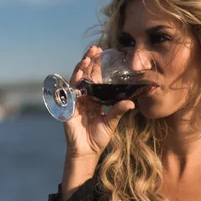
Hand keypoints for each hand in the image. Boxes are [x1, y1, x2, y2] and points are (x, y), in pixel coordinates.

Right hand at [63, 46, 135, 160]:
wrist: (87, 151)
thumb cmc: (99, 138)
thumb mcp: (111, 123)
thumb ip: (118, 111)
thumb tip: (132, 103)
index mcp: (94, 99)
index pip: (94, 78)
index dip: (97, 65)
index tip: (101, 52)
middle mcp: (83, 97)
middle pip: (84, 75)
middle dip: (88, 61)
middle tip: (94, 49)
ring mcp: (74, 102)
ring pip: (76, 81)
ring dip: (80, 69)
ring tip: (86, 59)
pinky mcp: (68, 109)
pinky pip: (69, 94)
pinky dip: (73, 85)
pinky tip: (78, 77)